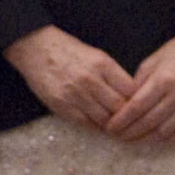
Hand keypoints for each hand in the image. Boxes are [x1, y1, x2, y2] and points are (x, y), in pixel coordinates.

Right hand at [4, 25, 135, 131]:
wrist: (36, 48)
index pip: (130, 89)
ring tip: (115, 125)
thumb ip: (112, 74)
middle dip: (126, 115)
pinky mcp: (62, 106)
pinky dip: (96, 126)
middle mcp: (91, 79)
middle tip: (129, 120)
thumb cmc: (68, 49)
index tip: (138, 104)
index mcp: (102, 63)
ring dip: (111, 124)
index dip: (137, 99)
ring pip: (104, 119)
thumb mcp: (95, 55)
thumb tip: (129, 95)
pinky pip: (86, 123)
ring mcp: (75, 94)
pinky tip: (99, 125)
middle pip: (119, 107)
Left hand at [105, 30, 174, 143]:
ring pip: (163, 132)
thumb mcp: (151, 62)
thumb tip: (123, 105)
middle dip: (130, 132)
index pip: (137, 106)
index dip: (122, 120)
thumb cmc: (174, 54)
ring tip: (132, 139)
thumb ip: (137, 84)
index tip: (110, 127)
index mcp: (163, 79)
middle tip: (118, 136)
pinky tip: (154, 138)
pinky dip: (166, 140)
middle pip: (149, 121)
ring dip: (145, 139)